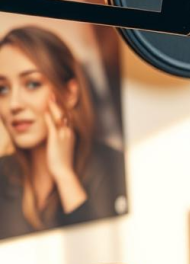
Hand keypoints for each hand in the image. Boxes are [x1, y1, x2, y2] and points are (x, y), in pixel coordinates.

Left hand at [44, 99, 86, 213]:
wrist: (64, 171)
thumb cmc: (62, 161)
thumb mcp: (64, 147)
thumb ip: (61, 138)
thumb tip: (56, 134)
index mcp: (71, 133)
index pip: (68, 116)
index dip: (64, 106)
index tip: (59, 98)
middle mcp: (69, 132)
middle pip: (66, 113)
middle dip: (60, 102)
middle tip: (54, 92)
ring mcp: (63, 135)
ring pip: (60, 117)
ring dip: (54, 106)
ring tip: (49, 97)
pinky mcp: (56, 139)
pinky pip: (52, 125)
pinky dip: (48, 117)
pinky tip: (44, 110)